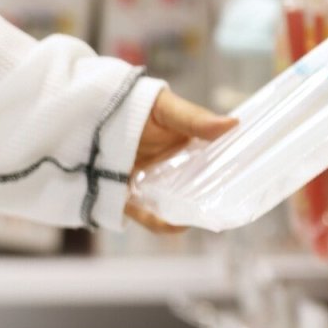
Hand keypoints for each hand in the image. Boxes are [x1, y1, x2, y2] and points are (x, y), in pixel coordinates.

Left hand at [124, 89, 236, 233]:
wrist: (86, 110)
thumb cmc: (132, 103)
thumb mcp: (165, 108)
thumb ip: (194, 119)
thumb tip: (233, 124)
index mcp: (183, 147)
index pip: (211, 165)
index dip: (226, 177)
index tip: (241, 185)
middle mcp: (167, 167)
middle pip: (191, 189)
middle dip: (205, 201)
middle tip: (220, 208)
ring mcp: (146, 182)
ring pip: (169, 205)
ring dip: (181, 214)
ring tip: (193, 219)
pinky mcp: (123, 193)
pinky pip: (142, 213)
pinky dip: (156, 221)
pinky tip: (172, 224)